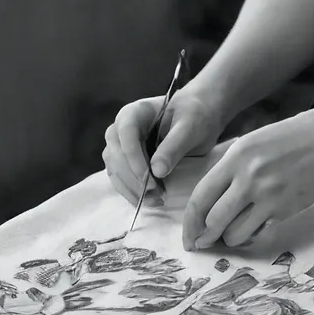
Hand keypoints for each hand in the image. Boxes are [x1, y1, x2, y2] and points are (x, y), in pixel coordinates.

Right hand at [103, 80, 227, 208]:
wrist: (197, 118)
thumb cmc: (193, 116)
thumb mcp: (189, 127)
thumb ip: (174, 146)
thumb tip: (157, 172)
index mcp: (133, 113)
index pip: (126, 135)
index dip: (135, 160)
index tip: (151, 181)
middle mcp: (119, 129)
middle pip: (117, 156)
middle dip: (135, 179)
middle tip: (157, 195)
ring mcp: (118, 147)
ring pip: (116, 171)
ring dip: (133, 190)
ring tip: (156, 201)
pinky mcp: (124, 162)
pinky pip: (121, 180)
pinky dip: (133, 193)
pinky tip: (151, 201)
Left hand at [182, 109, 313, 250]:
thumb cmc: (289, 140)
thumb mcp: (252, 144)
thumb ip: (230, 170)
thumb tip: (208, 204)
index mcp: (235, 157)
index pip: (201, 197)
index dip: (190, 222)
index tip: (189, 236)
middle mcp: (248, 177)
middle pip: (213, 220)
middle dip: (205, 237)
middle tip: (204, 244)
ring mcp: (268, 195)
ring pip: (235, 233)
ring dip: (230, 238)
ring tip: (235, 232)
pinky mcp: (285, 209)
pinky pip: (259, 232)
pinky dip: (253, 234)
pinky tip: (256, 226)